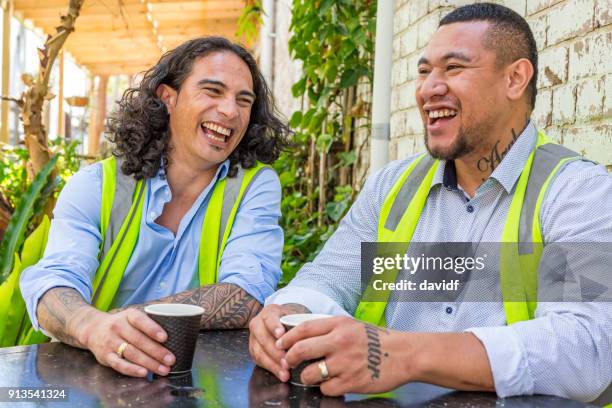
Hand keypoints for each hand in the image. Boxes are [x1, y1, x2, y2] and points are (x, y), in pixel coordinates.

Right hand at [76, 307, 175, 376]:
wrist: (93, 329)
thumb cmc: (122, 324)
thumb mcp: (132, 316)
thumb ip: (150, 321)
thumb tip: (178, 327)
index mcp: (128, 315)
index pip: (140, 320)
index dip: (152, 328)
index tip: (165, 337)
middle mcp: (118, 327)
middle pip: (139, 341)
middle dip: (157, 351)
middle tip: (171, 359)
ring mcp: (111, 342)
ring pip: (132, 354)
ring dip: (149, 363)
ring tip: (164, 369)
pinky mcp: (106, 356)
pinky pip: (119, 364)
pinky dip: (132, 370)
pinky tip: (144, 373)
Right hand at [248, 303, 308, 381]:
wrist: (283, 323)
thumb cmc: (292, 321)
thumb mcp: (296, 317)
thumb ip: (299, 325)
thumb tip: (309, 337)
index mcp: (269, 312)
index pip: (270, 318)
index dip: (274, 326)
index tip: (281, 334)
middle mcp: (258, 323)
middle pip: (263, 338)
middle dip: (275, 351)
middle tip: (287, 360)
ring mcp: (253, 337)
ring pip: (259, 352)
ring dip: (273, 364)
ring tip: (285, 372)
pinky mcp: (253, 350)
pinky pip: (259, 361)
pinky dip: (271, 369)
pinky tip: (282, 375)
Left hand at [278, 316, 408, 395]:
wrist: (402, 354)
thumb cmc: (375, 339)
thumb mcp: (351, 324)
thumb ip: (327, 327)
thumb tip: (299, 334)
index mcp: (339, 324)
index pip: (303, 328)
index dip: (287, 337)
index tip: (280, 343)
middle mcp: (340, 342)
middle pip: (301, 350)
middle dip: (288, 358)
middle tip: (287, 362)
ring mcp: (346, 363)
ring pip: (310, 373)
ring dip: (306, 376)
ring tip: (312, 374)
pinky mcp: (352, 382)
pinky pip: (326, 388)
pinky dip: (325, 387)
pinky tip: (331, 382)